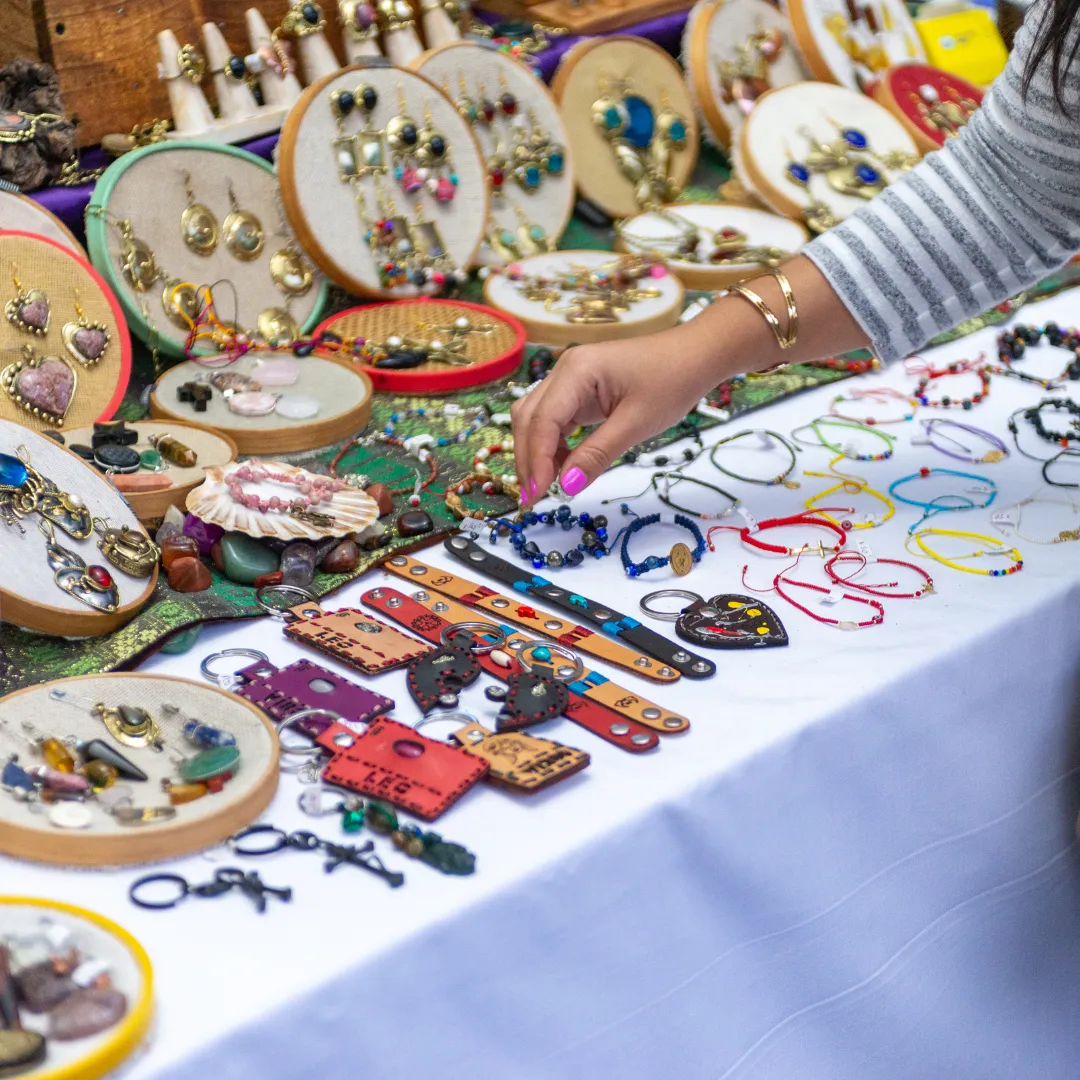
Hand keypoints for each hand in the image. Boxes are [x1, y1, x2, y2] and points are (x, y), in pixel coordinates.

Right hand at [511, 328, 719, 502]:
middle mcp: (565, 370)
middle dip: (528, 459)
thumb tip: (567, 486)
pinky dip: (553, 445)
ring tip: (546, 487)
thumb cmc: (672, 382)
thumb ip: (597, 454)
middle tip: (534, 498)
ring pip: (537, 419)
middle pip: (529, 418)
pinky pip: (554, 419)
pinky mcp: (579, 389)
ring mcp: (570, 378)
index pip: (542, 420)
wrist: (695, 355)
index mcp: (576, 371)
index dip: (536, 460)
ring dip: (537, 452)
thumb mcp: (636, 424)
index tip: (538, 495)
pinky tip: (564, 467)